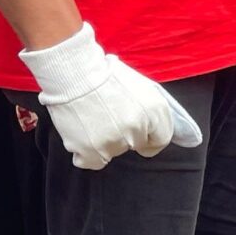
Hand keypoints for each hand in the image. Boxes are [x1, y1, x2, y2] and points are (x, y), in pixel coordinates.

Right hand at [19, 22, 202, 171]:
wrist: (75, 73)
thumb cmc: (105, 75)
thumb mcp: (141, 87)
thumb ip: (152, 111)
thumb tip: (156, 131)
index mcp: (155, 112)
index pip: (161, 140)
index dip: (148, 137)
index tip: (139, 135)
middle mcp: (138, 130)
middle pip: (135, 145)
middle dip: (124, 134)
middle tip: (108, 116)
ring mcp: (115, 142)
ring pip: (112, 152)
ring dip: (103, 141)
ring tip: (91, 118)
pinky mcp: (91, 150)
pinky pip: (92, 161)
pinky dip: (85, 152)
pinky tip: (81, 133)